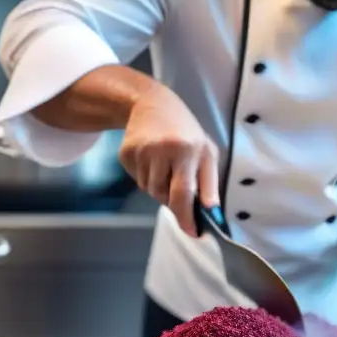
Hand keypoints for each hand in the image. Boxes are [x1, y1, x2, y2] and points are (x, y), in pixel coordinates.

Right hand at [118, 84, 219, 234]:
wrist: (151, 103)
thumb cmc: (186, 131)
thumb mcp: (206, 151)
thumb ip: (210, 183)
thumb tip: (210, 212)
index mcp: (186, 149)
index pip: (184, 192)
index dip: (186, 216)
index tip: (193, 232)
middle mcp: (161, 150)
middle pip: (164, 196)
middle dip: (173, 198)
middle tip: (178, 178)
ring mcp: (140, 152)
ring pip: (149, 190)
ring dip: (160, 187)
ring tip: (166, 165)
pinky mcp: (125, 154)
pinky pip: (137, 181)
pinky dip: (147, 177)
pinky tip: (152, 159)